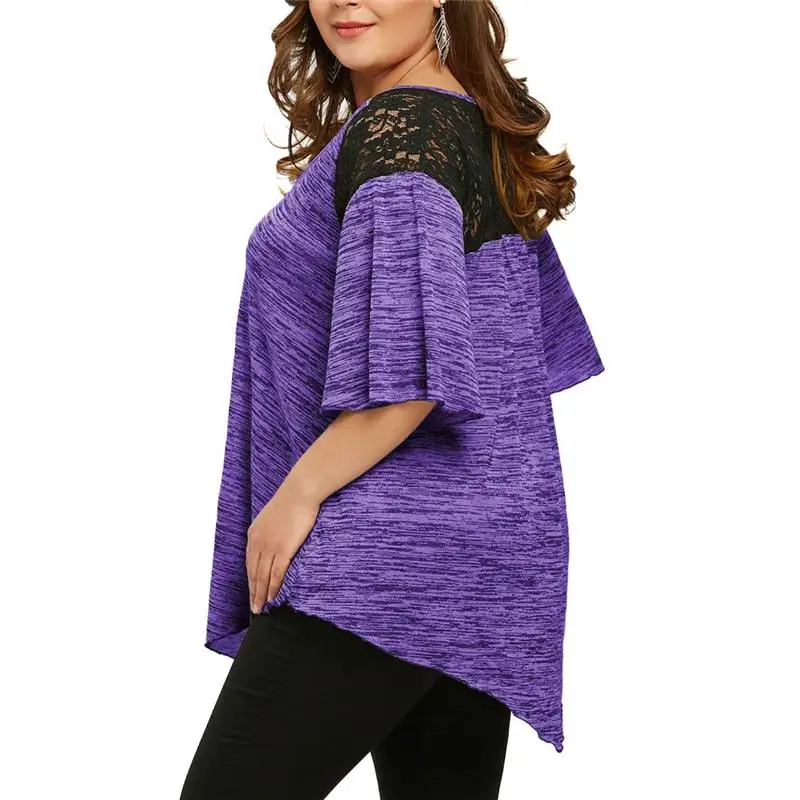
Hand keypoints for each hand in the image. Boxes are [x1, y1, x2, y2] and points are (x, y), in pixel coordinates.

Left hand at [246, 485, 320, 613]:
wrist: (300, 492)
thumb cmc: (292, 500)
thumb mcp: (273, 516)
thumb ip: (270, 530)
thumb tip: (276, 539)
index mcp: (254, 533)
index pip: (249, 562)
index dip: (250, 579)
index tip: (251, 590)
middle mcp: (258, 542)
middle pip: (253, 573)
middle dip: (253, 591)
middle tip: (254, 606)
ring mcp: (270, 546)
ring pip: (262, 576)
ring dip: (261, 593)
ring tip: (262, 606)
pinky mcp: (283, 549)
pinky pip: (276, 573)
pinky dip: (273, 587)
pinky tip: (273, 596)